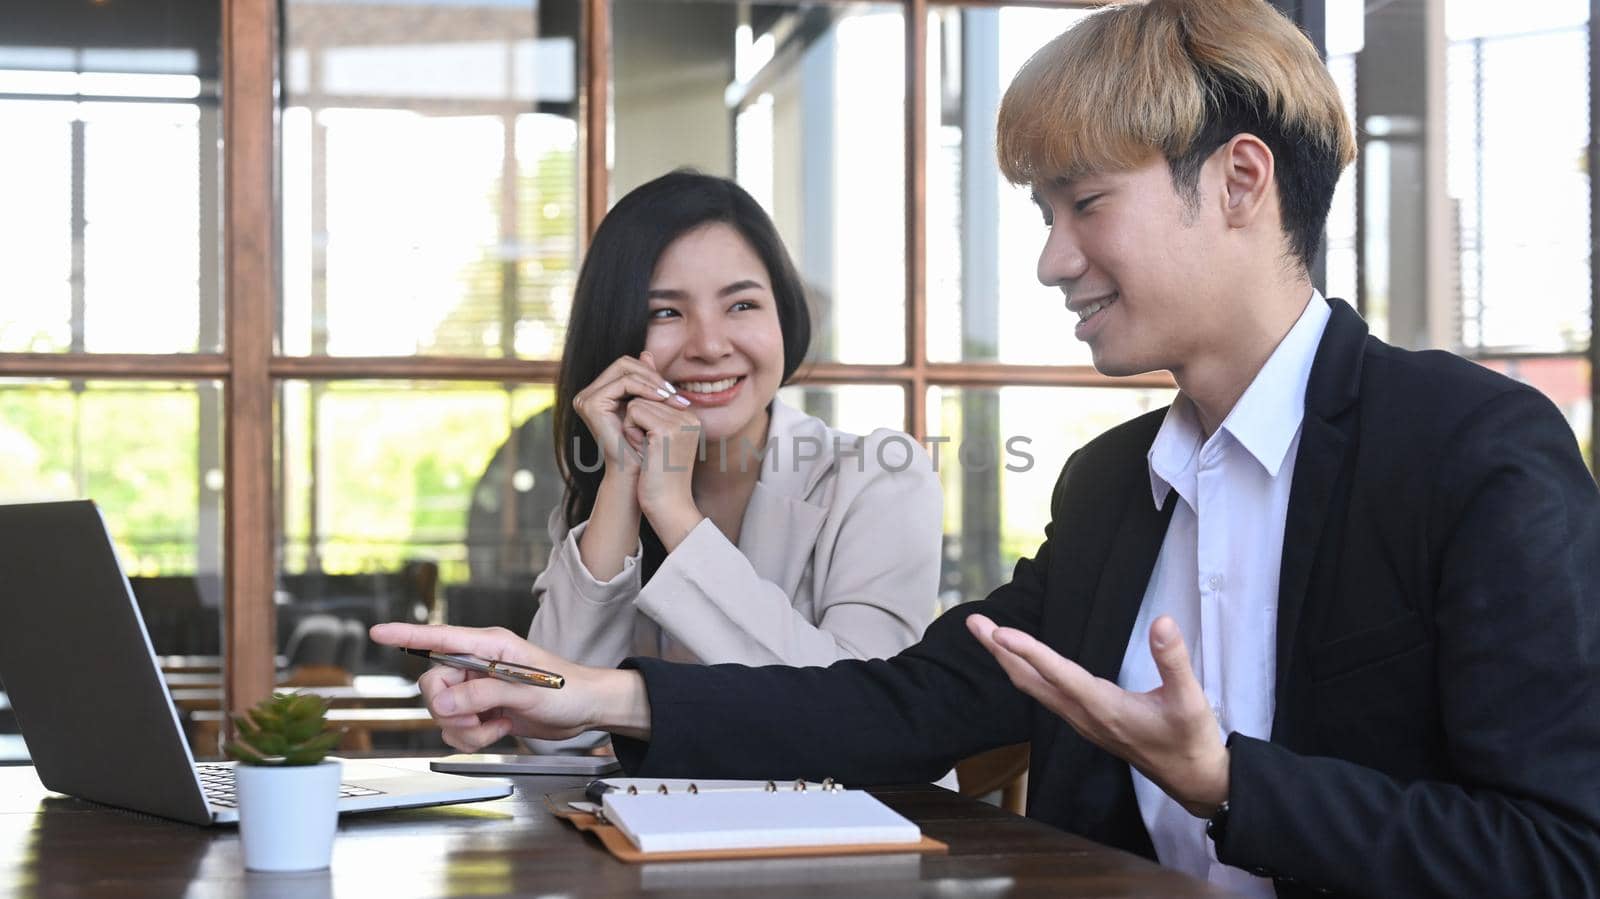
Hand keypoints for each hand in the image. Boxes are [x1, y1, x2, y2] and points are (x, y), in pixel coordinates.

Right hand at [369, 623, 651, 749]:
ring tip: (496, 724)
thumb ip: (483, 693)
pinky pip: (455, 728)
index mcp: (489, 646)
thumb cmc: (567, 690)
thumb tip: (446, 703)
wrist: (585, 710)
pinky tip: (498, 729)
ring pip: (442, 712)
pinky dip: (471, 737)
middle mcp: (477, 663)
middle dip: (449, 709)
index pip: (439, 638)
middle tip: (479, 717)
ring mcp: (477, 687)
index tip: (378, 632)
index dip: (407, 634)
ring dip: (464, 728)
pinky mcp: (480, 710)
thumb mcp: (527, 690)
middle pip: (433, 685)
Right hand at [571, 352, 689, 478]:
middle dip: (652, 375)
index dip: (651, 373)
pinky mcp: (590, 403)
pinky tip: (661, 398)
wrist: (636, 473)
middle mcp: (587, 394)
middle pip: (624, 363)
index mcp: (598, 393)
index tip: (673, 391)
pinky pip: (624, 383)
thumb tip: (646, 352)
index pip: (626, 366)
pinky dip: (646, 387)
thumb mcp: (648, 407)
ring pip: (625, 369)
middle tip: (673, 392)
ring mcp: (586, 398)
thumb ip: (646, 380)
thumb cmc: (644, 445)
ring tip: (670, 396)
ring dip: (652, 381)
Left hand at [622, 386, 704, 549]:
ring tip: (647, 451)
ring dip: (632, 428)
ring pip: (636, 403)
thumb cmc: (658, 477)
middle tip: (648, 450)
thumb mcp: (653, 433)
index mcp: (689, 416)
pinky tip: (644, 451)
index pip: (651, 398)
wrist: (669, 507)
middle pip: (643, 398)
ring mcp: (680, 420)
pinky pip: (633, 412)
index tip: (651, 447)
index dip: (640, 422)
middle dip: (635, 423)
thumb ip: (650, 398)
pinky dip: (631, 432)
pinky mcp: (667, 429)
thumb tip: (644, 356)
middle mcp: (689, 415)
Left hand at [967, 613, 1228, 816]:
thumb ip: (1174, 661)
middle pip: (1030, 681)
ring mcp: (1080, 720)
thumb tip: (1162, 623)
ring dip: (1007, 660)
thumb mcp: (1190, 700)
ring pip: (1033, 688)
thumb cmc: (1189, 739)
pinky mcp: (1084, 720)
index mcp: (1105, 708)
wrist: (1191, 778)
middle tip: (973, 622)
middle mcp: (1083, 715)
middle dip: (999, 651)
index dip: (1029, 652)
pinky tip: (1017, 659)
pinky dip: (1024, 671)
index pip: (1059, 675)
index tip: (1000, 632)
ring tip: (985, 633)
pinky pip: (1043, 694)